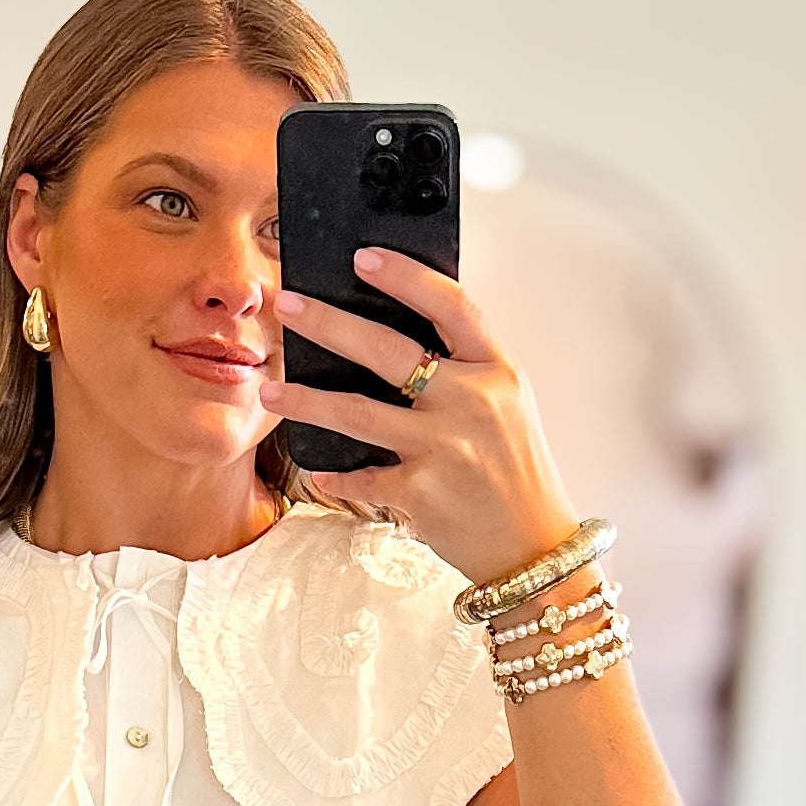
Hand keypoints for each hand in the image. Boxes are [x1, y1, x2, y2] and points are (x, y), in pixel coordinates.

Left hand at [270, 252, 581, 593]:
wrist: (534, 548)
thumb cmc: (515, 473)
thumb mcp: (506, 406)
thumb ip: (464, 369)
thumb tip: (396, 334)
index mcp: (496, 371)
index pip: (449, 305)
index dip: (405, 276)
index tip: (362, 258)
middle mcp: (471, 403)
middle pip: (388, 350)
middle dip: (329, 323)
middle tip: (287, 307)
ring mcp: (445, 448)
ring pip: (358, 413)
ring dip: (308, 400)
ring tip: (272, 390)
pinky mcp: (422, 493)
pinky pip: (362, 477)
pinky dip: (336, 476)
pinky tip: (317, 468)